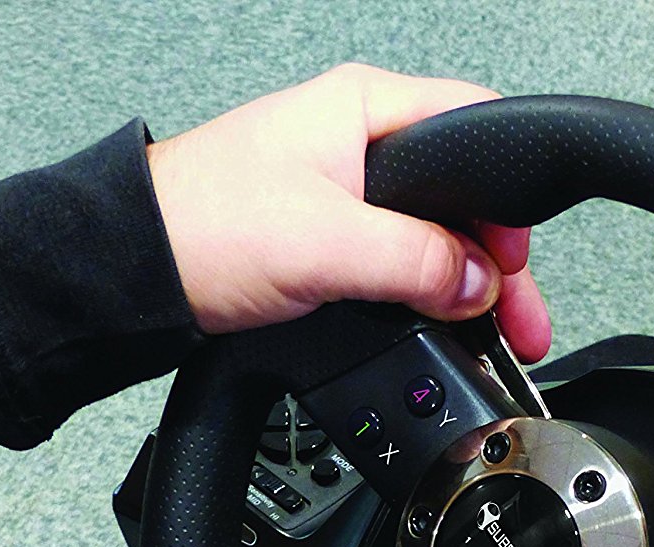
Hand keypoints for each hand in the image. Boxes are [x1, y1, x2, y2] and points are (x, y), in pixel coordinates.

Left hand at [146, 63, 550, 360]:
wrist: (135, 271)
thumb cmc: (203, 226)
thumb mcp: (327, 243)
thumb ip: (416, 261)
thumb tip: (480, 284)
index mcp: (366, 108)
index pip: (477, 128)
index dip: (508, 201)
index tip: (514, 264)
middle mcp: (362, 139)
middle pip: (464, 194)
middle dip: (497, 261)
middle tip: (519, 319)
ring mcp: (348, 187)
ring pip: (435, 232)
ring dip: (466, 283)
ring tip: (490, 331)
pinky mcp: (331, 232)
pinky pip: (401, 257)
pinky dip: (427, 293)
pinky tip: (440, 323)